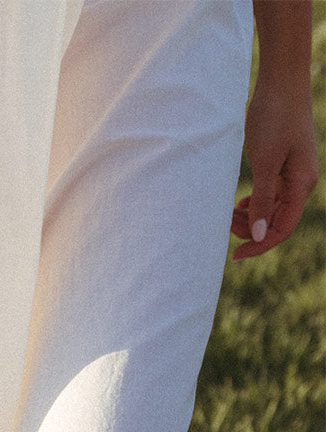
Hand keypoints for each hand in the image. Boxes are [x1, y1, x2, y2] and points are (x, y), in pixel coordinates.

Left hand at [230, 78, 317, 260]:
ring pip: (270, 210)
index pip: (282, 229)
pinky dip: (251, 204)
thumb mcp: (265, 162)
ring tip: (227, 214)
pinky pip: (268, 196)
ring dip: (249, 218)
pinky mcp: (282, 166)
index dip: (259, 245)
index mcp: (302, 184)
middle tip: (223, 224)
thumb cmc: (274, 118)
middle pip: (275, 222)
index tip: (235, 256)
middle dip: (250, 230)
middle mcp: (301, 183)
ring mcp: (292, 175)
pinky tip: (236, 205)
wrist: (280, 82)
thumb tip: (257, 234)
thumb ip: (261, 199)